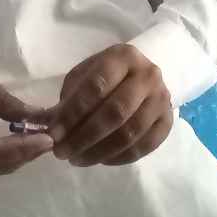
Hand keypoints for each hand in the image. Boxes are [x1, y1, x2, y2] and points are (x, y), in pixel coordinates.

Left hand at [41, 43, 173, 166]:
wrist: (141, 77)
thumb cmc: (104, 76)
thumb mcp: (84, 76)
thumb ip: (68, 98)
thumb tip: (49, 126)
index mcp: (123, 56)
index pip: (96, 87)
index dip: (73, 113)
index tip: (53, 134)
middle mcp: (148, 75)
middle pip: (115, 112)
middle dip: (84, 136)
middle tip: (62, 152)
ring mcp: (162, 99)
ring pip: (130, 133)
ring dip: (99, 151)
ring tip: (76, 159)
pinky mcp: (167, 122)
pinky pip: (144, 147)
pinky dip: (119, 158)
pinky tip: (99, 160)